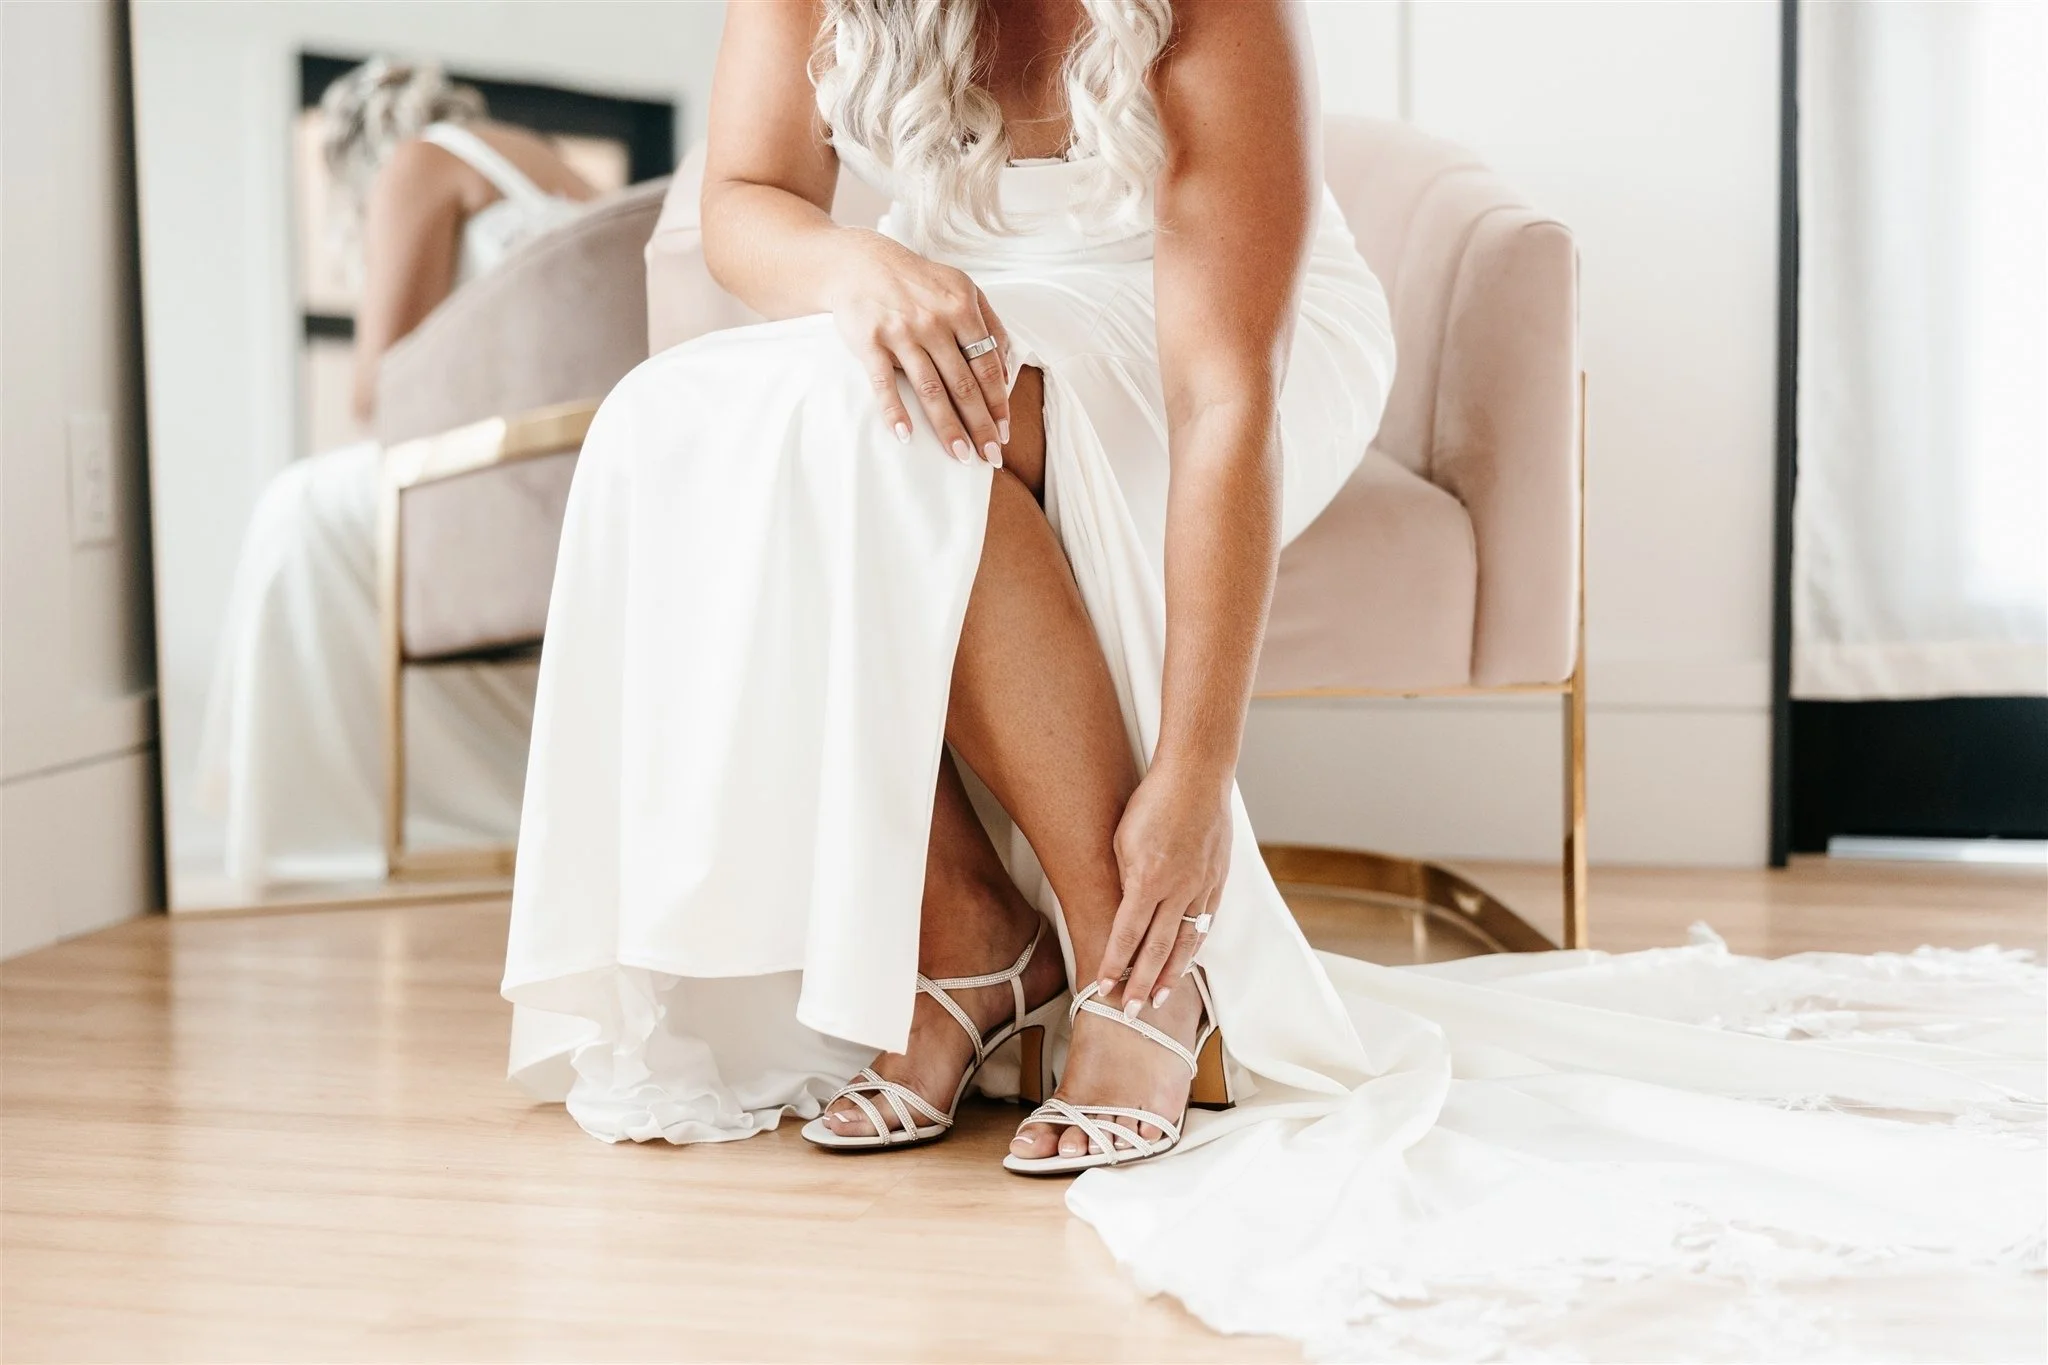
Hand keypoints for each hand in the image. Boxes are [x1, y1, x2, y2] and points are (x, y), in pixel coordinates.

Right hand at [827, 230, 1011, 465]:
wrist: (859, 263)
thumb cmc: (917, 282)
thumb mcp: (961, 288)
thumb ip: (988, 323)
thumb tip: (1007, 369)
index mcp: (961, 307)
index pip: (987, 366)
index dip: (998, 403)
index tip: (1004, 432)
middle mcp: (934, 321)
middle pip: (963, 384)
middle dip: (980, 425)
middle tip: (990, 457)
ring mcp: (902, 332)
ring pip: (930, 389)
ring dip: (947, 427)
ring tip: (960, 455)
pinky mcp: (870, 341)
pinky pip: (884, 383)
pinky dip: (895, 411)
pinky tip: (906, 436)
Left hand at [1095, 762, 1231, 1012]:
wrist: (1197, 776)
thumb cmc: (1152, 801)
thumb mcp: (1123, 839)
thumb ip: (1124, 879)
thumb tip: (1124, 912)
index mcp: (1147, 879)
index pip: (1126, 935)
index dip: (1114, 965)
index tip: (1103, 987)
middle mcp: (1177, 890)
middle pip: (1156, 949)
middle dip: (1141, 984)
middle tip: (1130, 1013)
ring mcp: (1201, 887)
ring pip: (1185, 943)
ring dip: (1170, 975)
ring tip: (1160, 1000)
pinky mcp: (1217, 881)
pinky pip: (1204, 924)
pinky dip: (1193, 948)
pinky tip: (1185, 963)